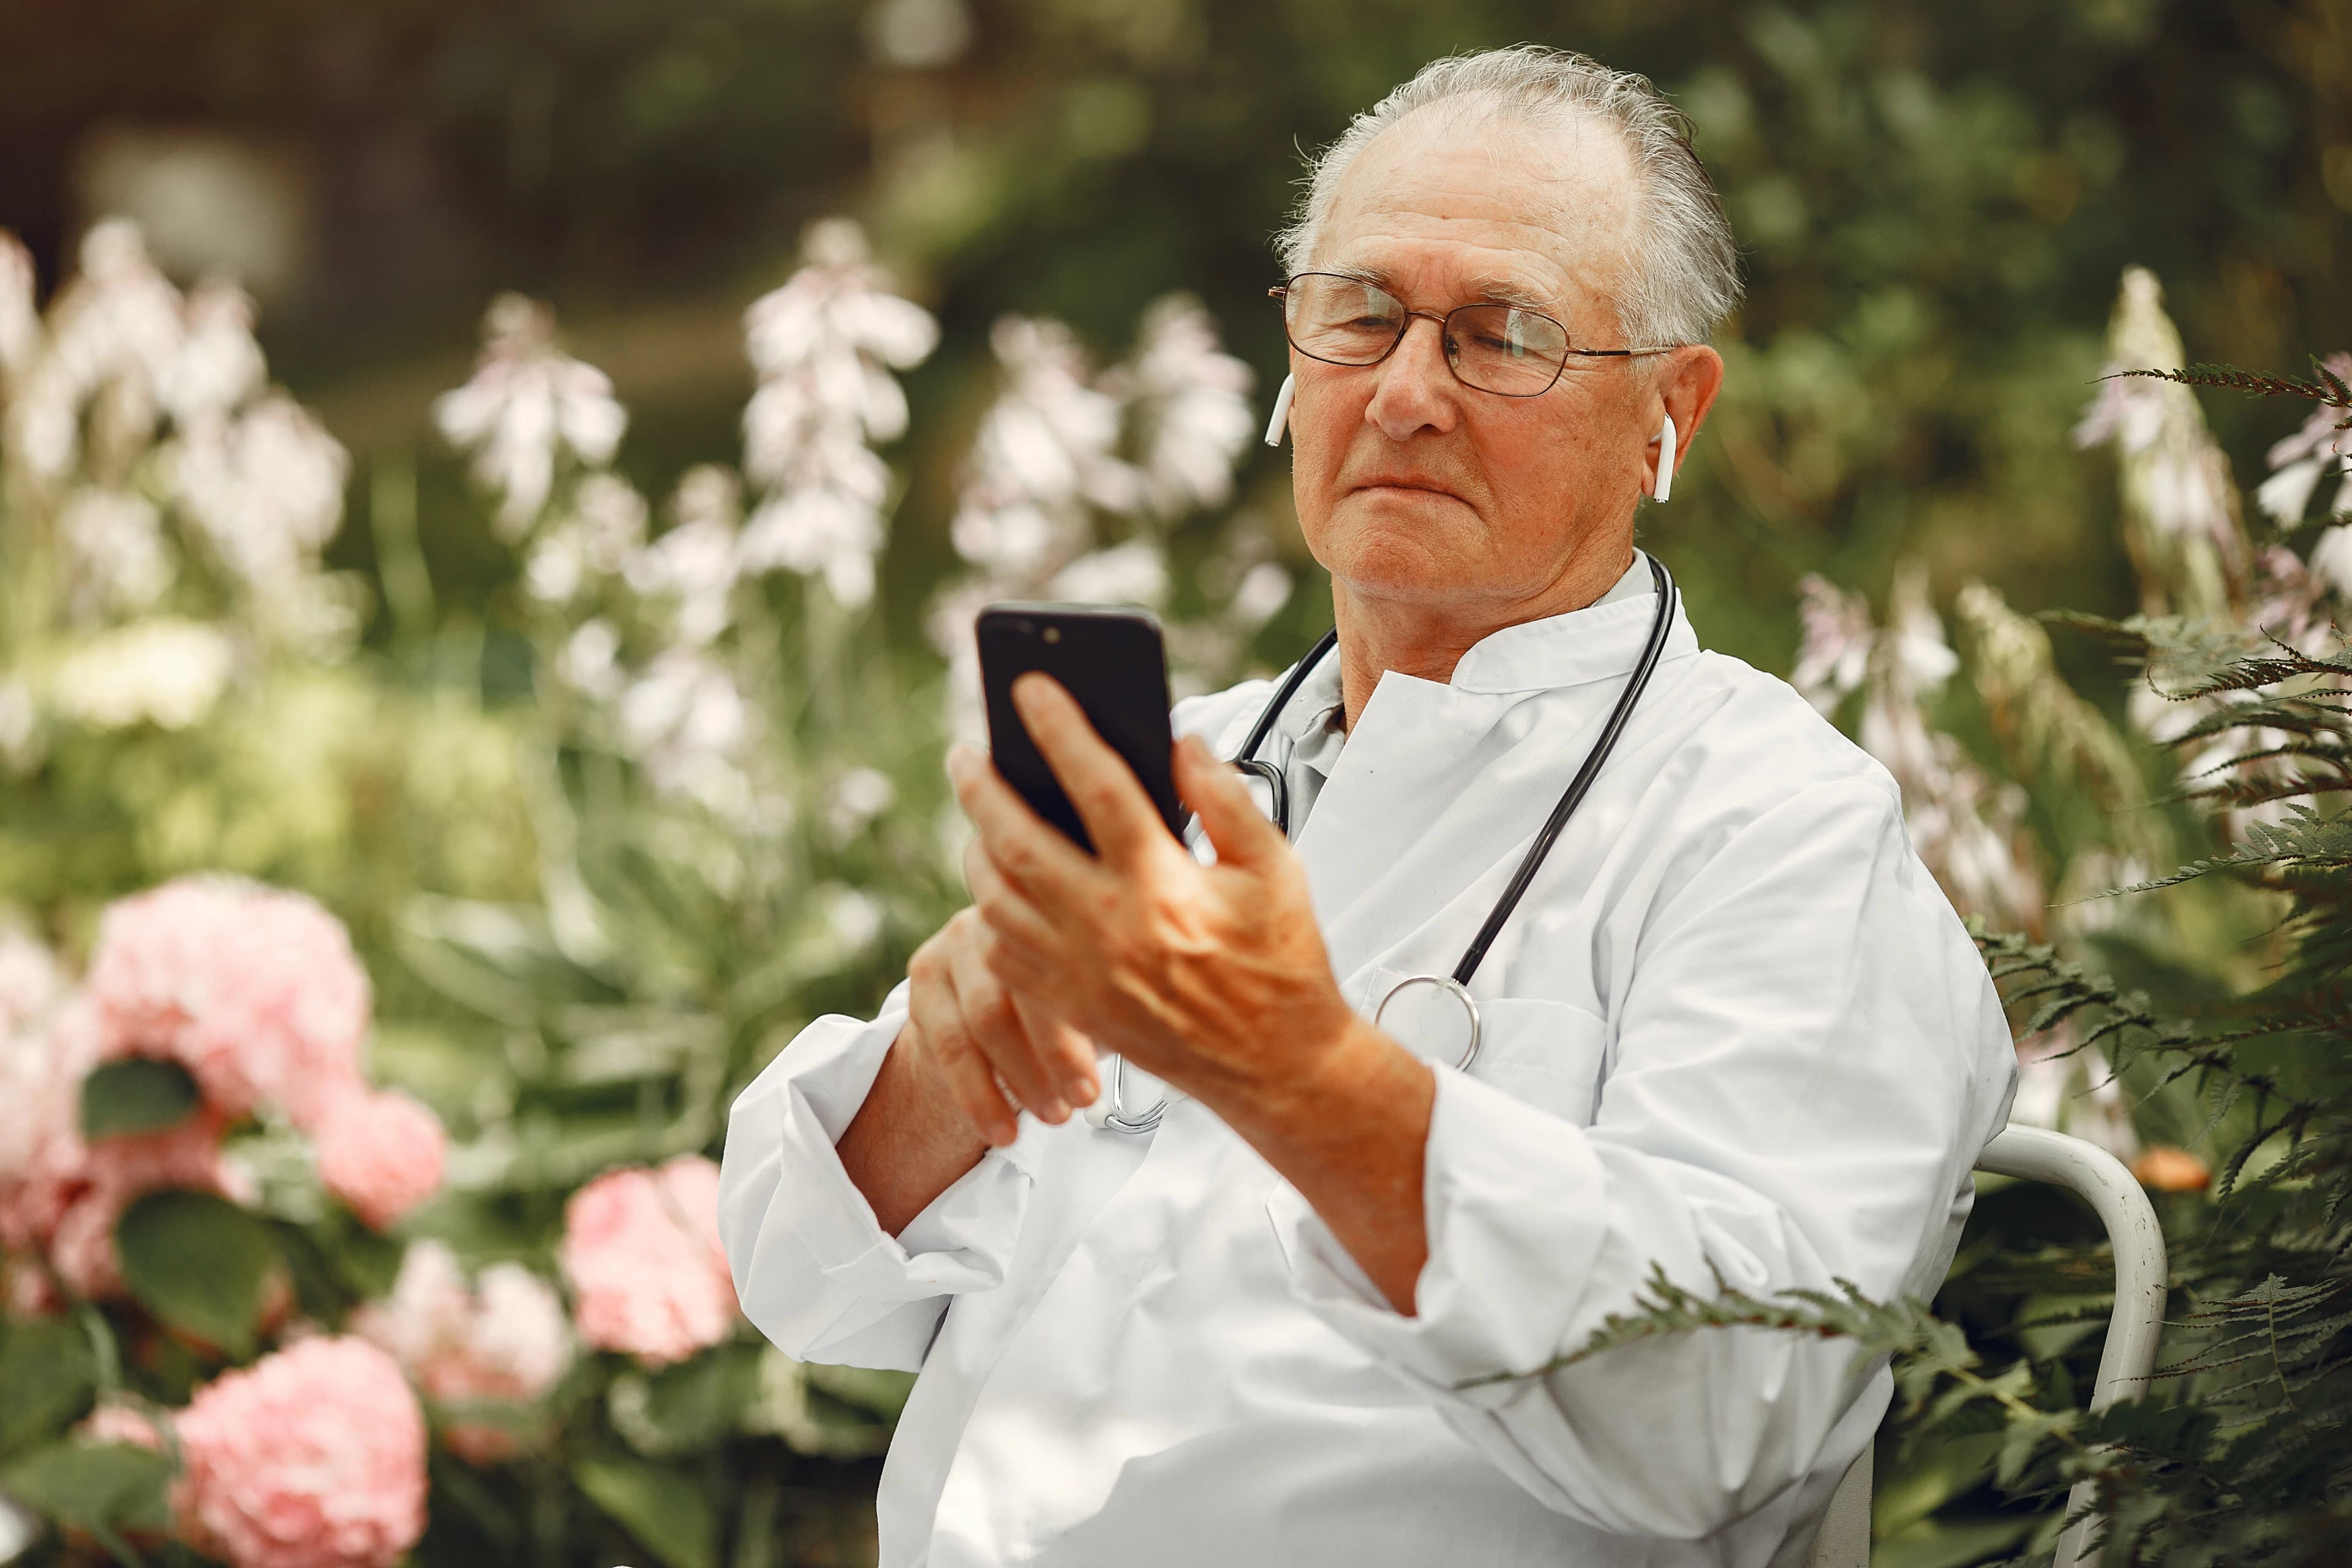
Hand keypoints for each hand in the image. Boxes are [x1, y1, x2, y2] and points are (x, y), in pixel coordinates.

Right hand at [902, 906, 1099, 1147]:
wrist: (991, 1015)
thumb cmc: (1066, 1005)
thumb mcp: (1096, 998)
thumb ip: (1119, 1007)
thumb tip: (1169, 1044)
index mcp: (1053, 912)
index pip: (1065, 967)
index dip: (1079, 1030)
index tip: (1096, 1086)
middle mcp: (1001, 917)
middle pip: (1020, 990)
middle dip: (1052, 1055)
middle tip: (1081, 1103)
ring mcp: (955, 941)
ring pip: (982, 1018)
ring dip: (1018, 1080)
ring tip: (1053, 1118)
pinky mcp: (925, 972)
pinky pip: (949, 1043)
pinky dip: (977, 1095)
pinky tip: (1002, 1130)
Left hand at [948, 673, 1361, 1119]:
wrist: (1278, 1067)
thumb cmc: (1282, 963)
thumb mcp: (1276, 868)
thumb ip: (1227, 798)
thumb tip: (1179, 744)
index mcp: (1164, 886)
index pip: (1097, 787)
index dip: (1060, 730)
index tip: (1032, 688)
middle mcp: (1111, 930)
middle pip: (1018, 843)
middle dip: (982, 789)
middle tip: (966, 752)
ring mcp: (1083, 974)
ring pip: (997, 900)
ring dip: (976, 848)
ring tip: (977, 812)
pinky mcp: (1074, 1007)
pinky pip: (1005, 954)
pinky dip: (990, 911)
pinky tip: (996, 885)